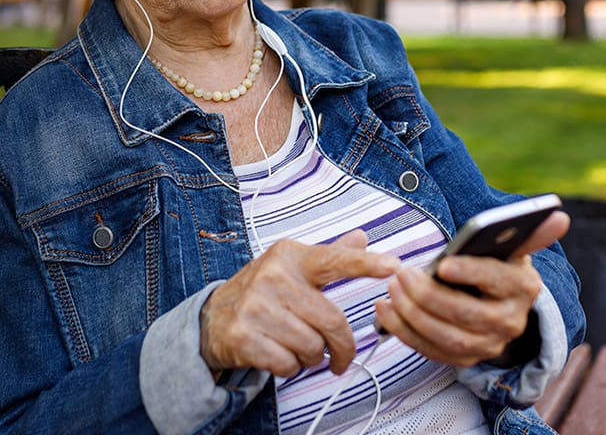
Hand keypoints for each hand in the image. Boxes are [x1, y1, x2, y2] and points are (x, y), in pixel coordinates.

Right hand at [200, 230, 400, 377]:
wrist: (211, 318)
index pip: (335, 259)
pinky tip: (278, 354)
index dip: (367, 264)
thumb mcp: (293, 268)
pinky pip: (289, 365)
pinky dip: (290, 368)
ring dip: (311, 357)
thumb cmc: (263, 293)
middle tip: (339, 357)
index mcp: (291, 257)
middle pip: (331, 322)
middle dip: (340, 347)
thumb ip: (330, 256)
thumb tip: (361, 236)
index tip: (393, 266)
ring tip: (296, 347)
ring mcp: (256, 307)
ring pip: (312, 347)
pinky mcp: (244, 337)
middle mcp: (274, 277)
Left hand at [373, 210, 568, 366]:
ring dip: (413, 315)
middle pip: (467, 315)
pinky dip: (404, 332)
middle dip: (430, 296)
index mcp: (523, 287)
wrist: (499, 304)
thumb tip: (559, 213)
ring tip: (391, 289)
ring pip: (448, 338)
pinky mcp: (466, 360)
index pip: (496, 280)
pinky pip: (432, 352)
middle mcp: (511, 322)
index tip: (444, 264)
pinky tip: (385, 310)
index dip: (471, 273)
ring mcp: (489, 346)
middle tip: (401, 274)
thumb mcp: (512, 249)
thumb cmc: (497, 266)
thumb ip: (529, 232)